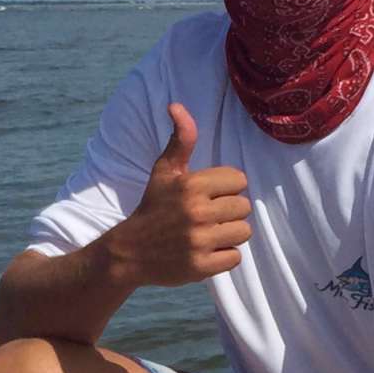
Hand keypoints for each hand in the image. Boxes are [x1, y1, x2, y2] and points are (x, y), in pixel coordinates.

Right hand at [109, 103, 250, 287]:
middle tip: (208, 217)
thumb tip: (176, 105)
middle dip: (229, 212)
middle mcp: (197, 212)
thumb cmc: (153, 207)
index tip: (209, 195)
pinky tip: (206, 251)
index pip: (239, 181)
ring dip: (230, 234)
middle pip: (244, 208)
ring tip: (210, 233)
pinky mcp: (201, 267)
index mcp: (191, 185)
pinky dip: (224, 256)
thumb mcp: (164, 171)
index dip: (227, 188)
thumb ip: (180, 140)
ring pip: (243, 232)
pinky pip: (235, 257)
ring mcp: (199, 241)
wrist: (130, 252)